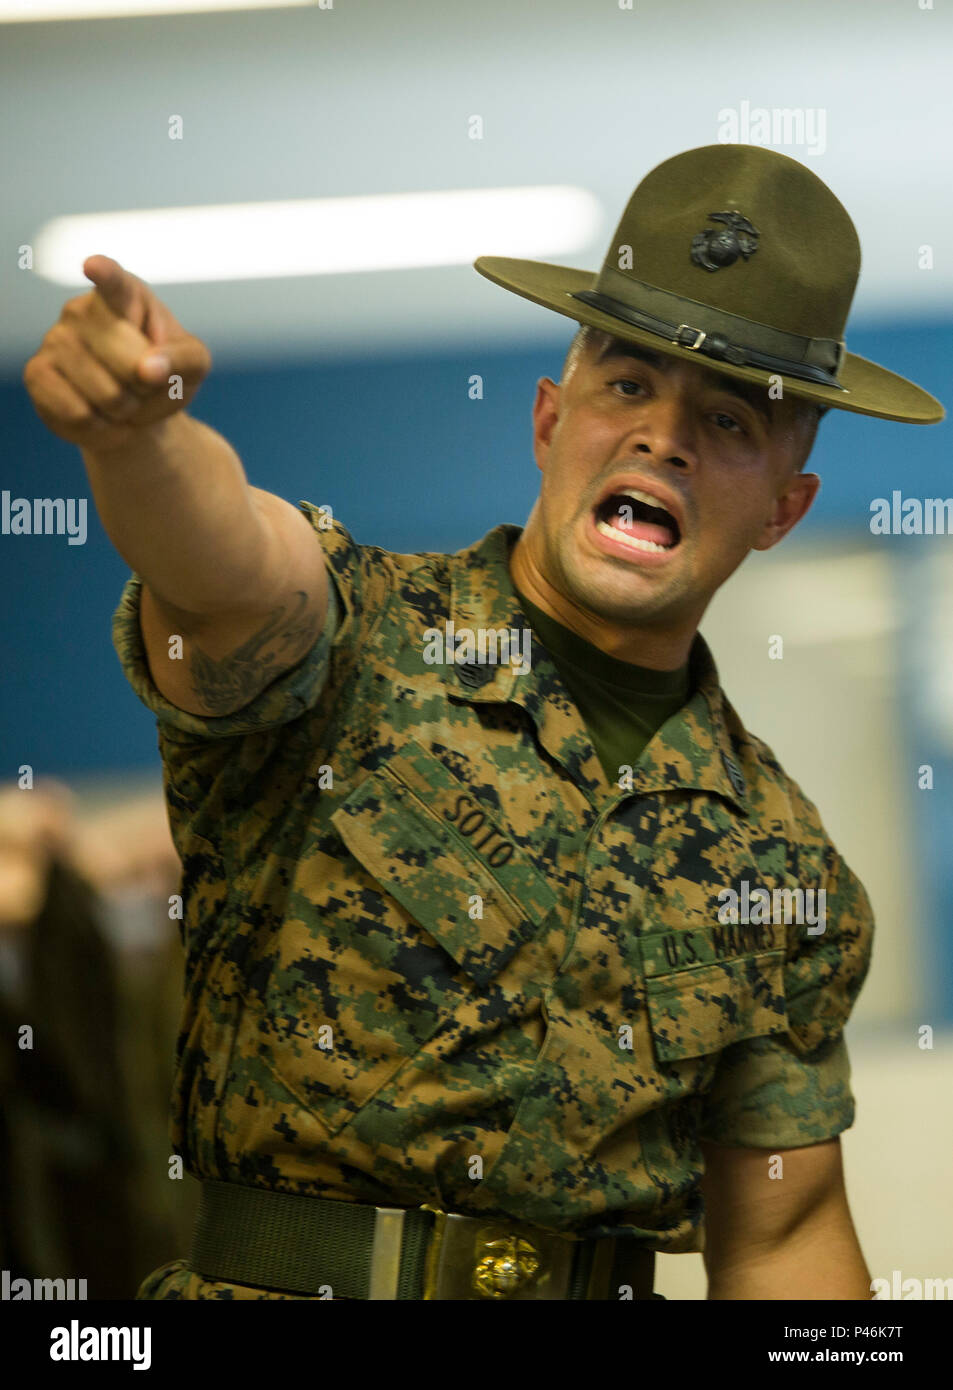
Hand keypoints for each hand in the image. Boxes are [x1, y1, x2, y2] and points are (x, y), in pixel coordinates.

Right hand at [22, 254, 211, 451]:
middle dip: (147, 387)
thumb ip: (182, 359)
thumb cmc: (165, 374)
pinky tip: (100, 416)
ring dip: (125, 411)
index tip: (94, 267)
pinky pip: (78, 413)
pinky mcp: (37, 374)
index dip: (105, 274)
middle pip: (129, 363)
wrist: (135, 410)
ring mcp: (55, 340)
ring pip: (105, 394)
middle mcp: (81, 310)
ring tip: (123, 401)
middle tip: (143, 384)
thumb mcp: (192, 364)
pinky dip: (101, 428)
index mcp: (124, 294)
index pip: (113, 282)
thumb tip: (149, 369)